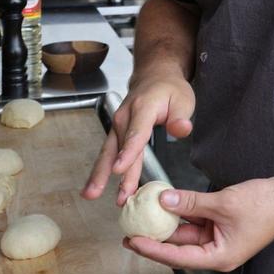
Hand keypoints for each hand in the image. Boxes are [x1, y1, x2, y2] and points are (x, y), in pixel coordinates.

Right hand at [81, 75, 194, 205]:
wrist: (154, 76)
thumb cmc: (169, 90)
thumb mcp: (183, 99)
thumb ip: (181, 116)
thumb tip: (182, 129)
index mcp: (143, 108)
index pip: (136, 134)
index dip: (128, 153)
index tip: (120, 170)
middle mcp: (124, 117)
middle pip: (118, 148)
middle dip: (112, 173)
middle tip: (115, 196)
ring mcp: (117, 125)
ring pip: (107, 152)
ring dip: (99, 174)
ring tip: (91, 194)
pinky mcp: (115, 132)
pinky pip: (108, 153)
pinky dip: (101, 170)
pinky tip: (94, 186)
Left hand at [123, 178, 273, 271]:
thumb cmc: (267, 206)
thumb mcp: (223, 203)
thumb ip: (191, 203)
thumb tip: (165, 201)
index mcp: (219, 257)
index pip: (178, 257)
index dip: (153, 249)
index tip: (134, 241)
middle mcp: (217, 252)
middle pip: (179, 247)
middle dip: (155, 237)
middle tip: (130, 230)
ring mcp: (219, 239)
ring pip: (186, 233)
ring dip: (168, 223)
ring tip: (144, 214)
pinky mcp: (222, 225)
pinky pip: (196, 221)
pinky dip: (183, 212)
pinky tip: (167, 203)